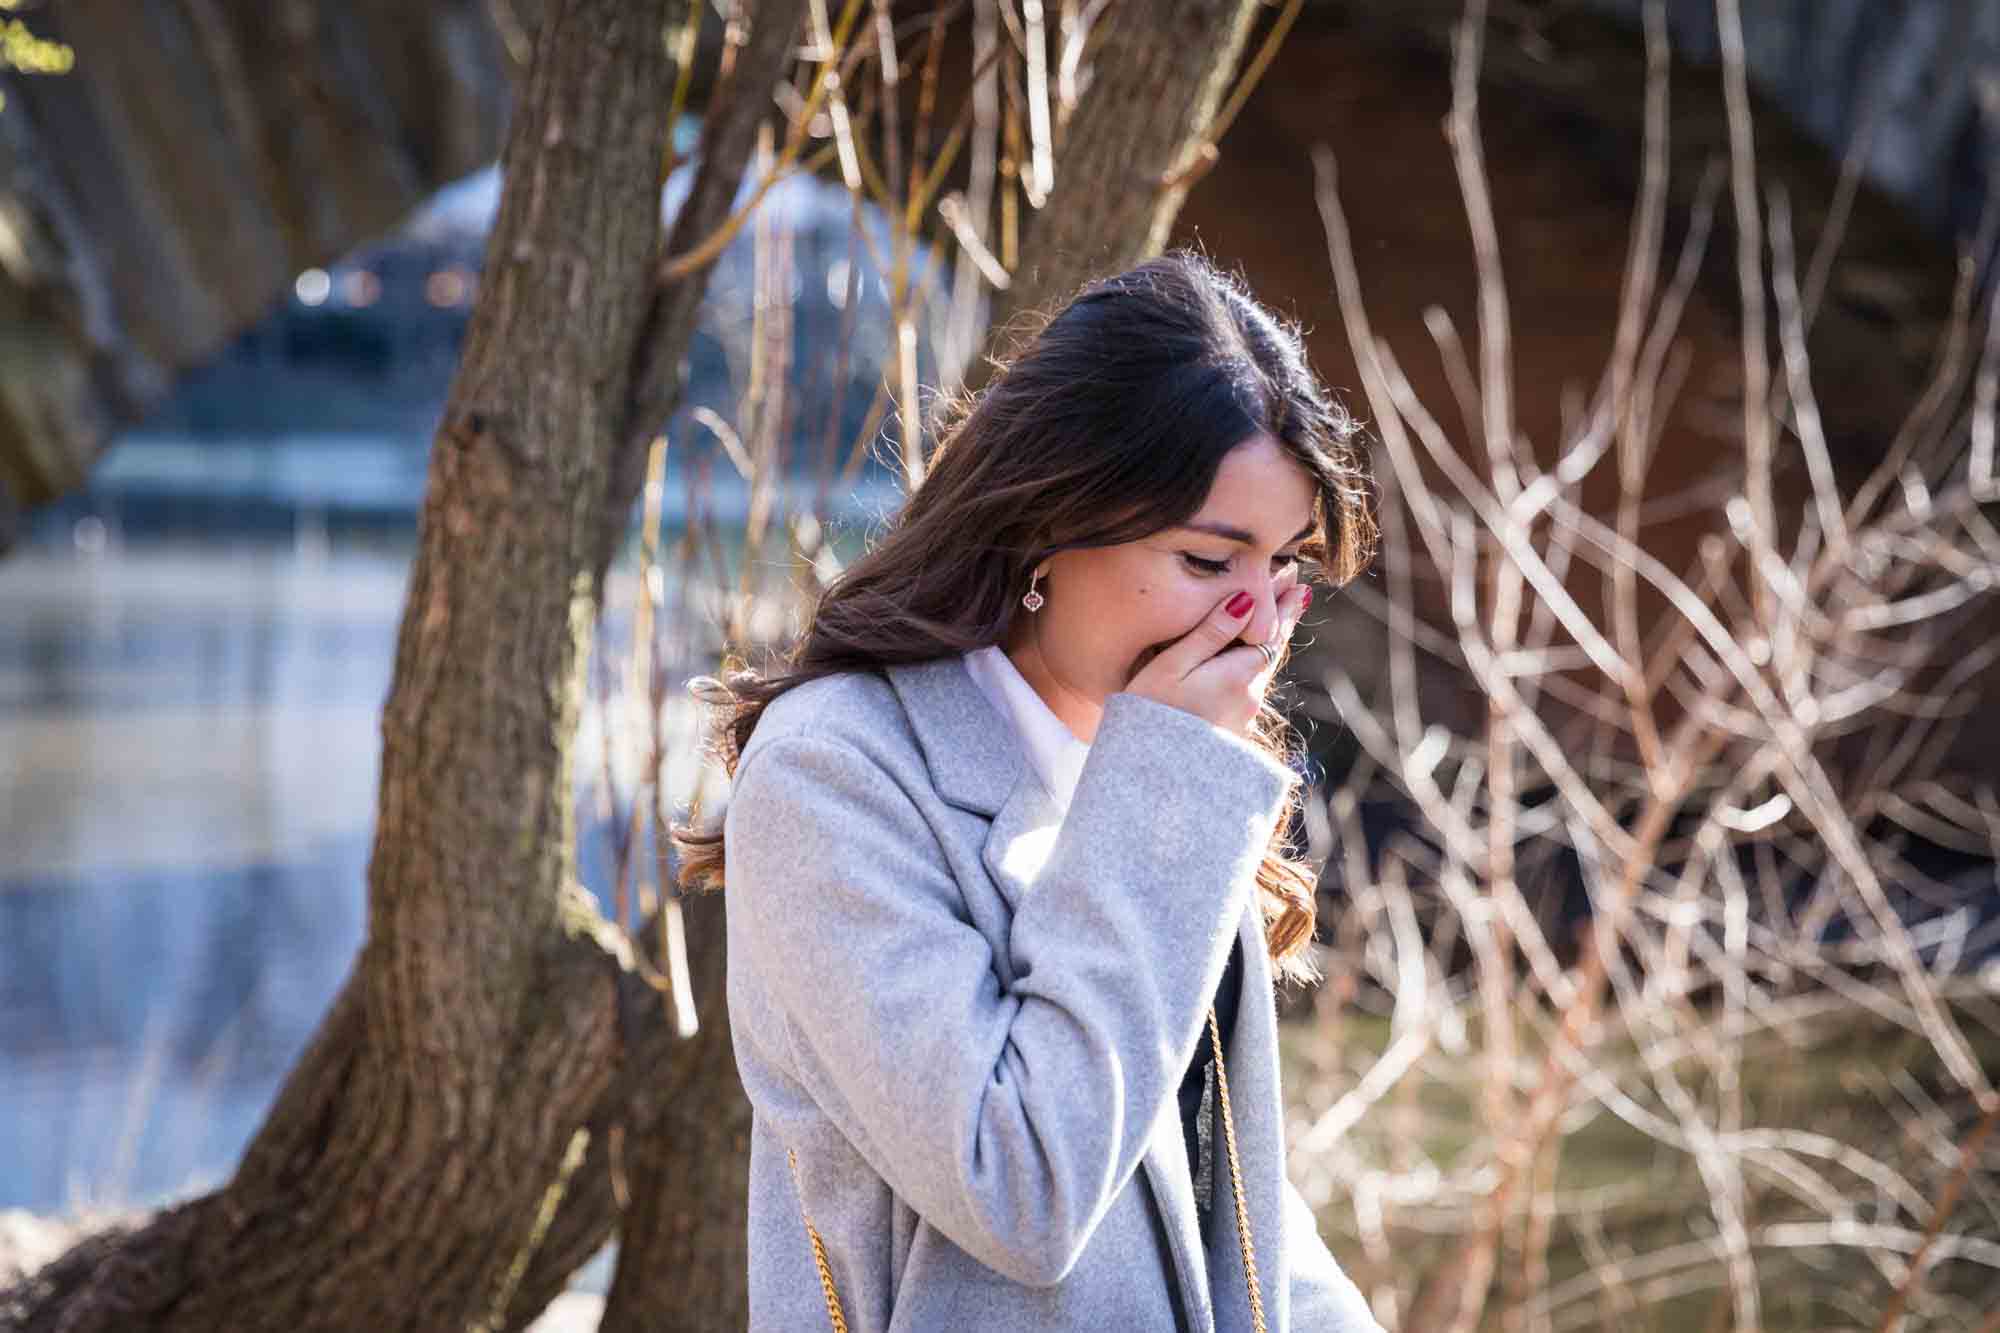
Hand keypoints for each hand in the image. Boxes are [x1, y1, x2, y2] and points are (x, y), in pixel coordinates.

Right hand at [1125, 582, 1310, 735]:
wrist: (1149, 774)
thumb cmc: (1151, 712)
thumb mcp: (1173, 665)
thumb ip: (1210, 633)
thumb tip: (1247, 600)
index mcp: (1237, 676)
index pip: (1270, 632)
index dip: (1283, 606)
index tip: (1297, 582)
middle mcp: (1249, 697)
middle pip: (1271, 650)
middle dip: (1282, 620)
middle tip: (1298, 591)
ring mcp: (1243, 718)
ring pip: (1261, 671)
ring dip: (1268, 643)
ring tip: (1277, 620)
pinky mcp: (1232, 731)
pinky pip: (1249, 689)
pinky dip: (1254, 667)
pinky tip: (1249, 662)